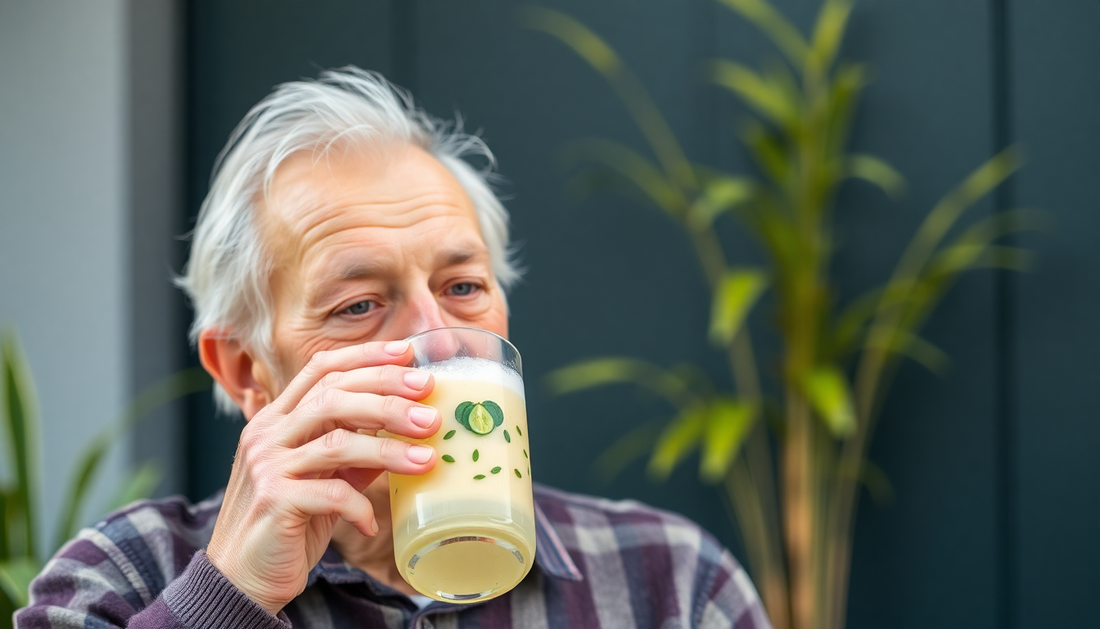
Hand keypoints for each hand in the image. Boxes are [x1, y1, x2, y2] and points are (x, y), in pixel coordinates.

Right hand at [205, 340, 438, 614]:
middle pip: (334, 396)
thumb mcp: (326, 478)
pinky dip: (360, 506)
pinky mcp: (274, 502)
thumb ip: (356, 452)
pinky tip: (374, 522)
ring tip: (427, 460)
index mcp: (278, 419)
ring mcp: (268, 466)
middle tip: (430, 410)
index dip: (365, 356)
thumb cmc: (289, 524)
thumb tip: (408, 428)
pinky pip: (330, 493)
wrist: (243, 578)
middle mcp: (267, 434)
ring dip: (389, 448)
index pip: (321, 369)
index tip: (407, 353)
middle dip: (388, 397)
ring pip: (337, 442)